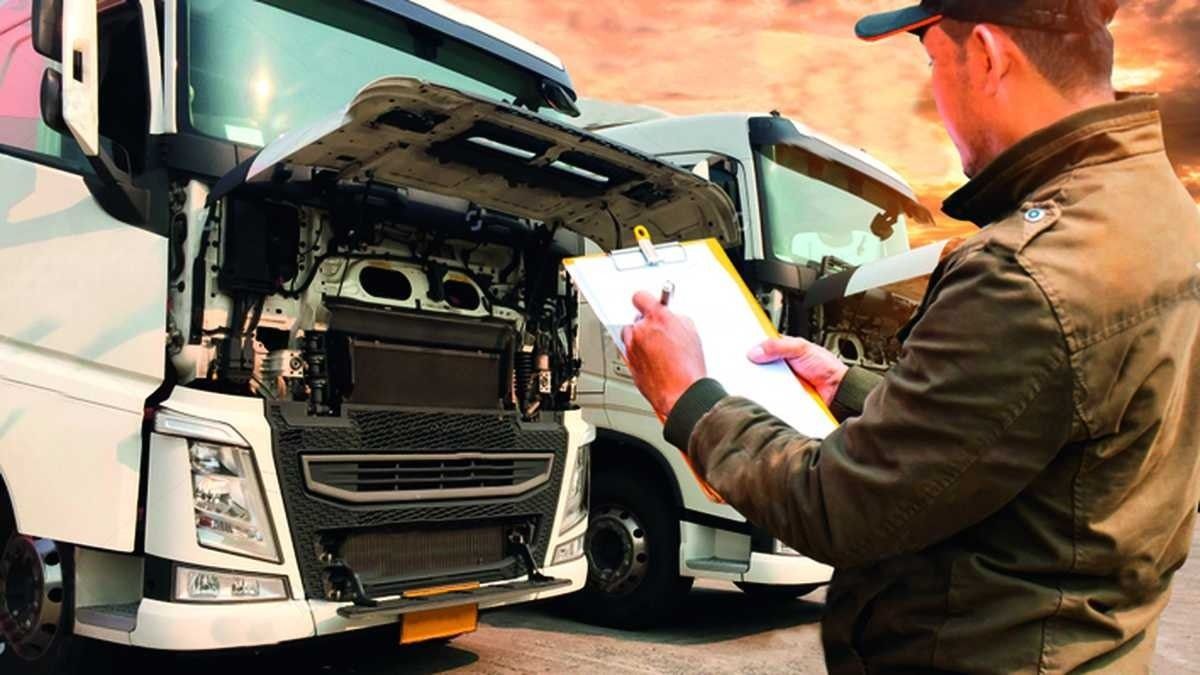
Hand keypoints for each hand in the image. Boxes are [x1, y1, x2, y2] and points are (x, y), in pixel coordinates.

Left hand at [621, 291, 706, 417]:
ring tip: (656, 349)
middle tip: (658, 332)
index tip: (647, 303)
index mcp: (657, 318)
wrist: (681, 393)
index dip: (645, 300)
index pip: (640, 297)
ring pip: (629, 336)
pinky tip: (652, 361)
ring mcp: (632, 348)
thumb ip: (676, 320)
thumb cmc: (688, 368)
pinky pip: (628, 352)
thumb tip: (670, 318)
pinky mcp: (629, 364)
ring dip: (639, 339)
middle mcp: (641, 331)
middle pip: (635, 319)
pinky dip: (637, 354)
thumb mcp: (691, 332)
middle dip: (645, 324)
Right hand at [748, 337, 847, 405]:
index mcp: (783, 349)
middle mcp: (779, 365)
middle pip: (758, 364)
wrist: (837, 391)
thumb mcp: (802, 348)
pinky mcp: (781, 397)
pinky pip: (767, 395)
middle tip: (745, 365)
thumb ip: (779, 346)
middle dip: (751, 365)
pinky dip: (764, 394)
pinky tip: (762, 392)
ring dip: (756, 381)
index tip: (741, 348)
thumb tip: (756, 351)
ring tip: (753, 379)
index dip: (751, 347)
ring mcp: (779, 382)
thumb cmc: (826, 367)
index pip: (762, 345)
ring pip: (760, 381)